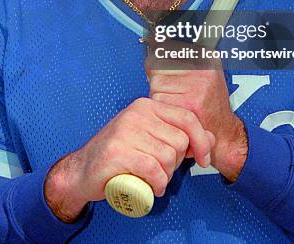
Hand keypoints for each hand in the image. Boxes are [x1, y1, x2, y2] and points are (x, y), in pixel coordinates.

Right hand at [44, 97, 213, 221]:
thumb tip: (211, 136)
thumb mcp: (150, 138)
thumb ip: (179, 135)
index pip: (187, 117)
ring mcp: (126, 130)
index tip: (203, 159)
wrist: (82, 171)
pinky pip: (154, 170)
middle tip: (160, 170)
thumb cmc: (120, 155)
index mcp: (147, 106)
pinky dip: (157, 184)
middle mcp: (137, 113)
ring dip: (165, 176)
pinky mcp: (118, 152)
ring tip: (152, 178)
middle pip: (179, 141)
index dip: (201, 140)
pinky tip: (150, 187)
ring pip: (168, 157)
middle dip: (176, 163)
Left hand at [147, 58, 247, 181]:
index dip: (160, 66)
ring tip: (178, 105)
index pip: (165, 50)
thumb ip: (175, 61)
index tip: (165, 75)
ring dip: (160, 98)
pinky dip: (163, 110)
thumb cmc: (207, 106)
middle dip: (159, 84)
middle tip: (176, 97)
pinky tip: (178, 114)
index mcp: (205, 57)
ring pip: (156, 85)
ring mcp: (198, 84)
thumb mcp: (198, 76)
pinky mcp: (191, 102)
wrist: (224, 134)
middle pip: (157, 68)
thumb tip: (152, 45)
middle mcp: (203, 68)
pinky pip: (159, 101)